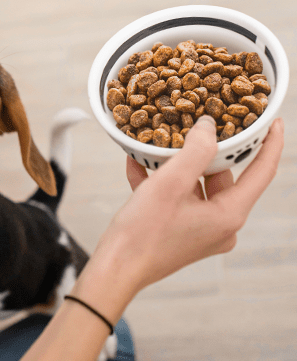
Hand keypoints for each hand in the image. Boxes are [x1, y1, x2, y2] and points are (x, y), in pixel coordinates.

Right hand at [23, 116, 283, 360]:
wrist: (116, 267)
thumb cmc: (143, 231)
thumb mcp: (170, 183)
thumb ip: (196, 150)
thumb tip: (209, 127)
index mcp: (228, 215)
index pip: (261, 172)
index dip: (269, 143)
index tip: (272, 121)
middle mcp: (221, 226)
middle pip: (224, 177)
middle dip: (205, 152)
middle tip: (196, 127)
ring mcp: (201, 231)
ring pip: (197, 187)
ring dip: (177, 166)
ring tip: (156, 145)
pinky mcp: (182, 233)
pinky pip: (179, 200)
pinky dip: (163, 183)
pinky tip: (139, 167)